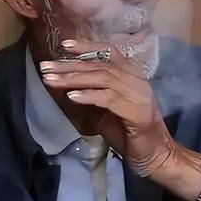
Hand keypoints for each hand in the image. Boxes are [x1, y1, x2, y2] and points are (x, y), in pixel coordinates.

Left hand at [40, 39, 200, 200]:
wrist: (156, 156)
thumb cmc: (129, 134)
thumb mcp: (106, 111)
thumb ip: (92, 96)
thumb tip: (65, 86)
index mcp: (131, 76)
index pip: (109, 52)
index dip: (87, 46)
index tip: (64, 44)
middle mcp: (136, 80)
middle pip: (99, 66)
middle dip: (69, 65)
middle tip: (45, 66)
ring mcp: (138, 94)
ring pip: (102, 78)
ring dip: (74, 78)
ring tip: (51, 80)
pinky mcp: (137, 112)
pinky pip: (109, 98)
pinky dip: (89, 95)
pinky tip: (72, 96)